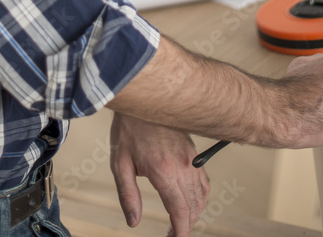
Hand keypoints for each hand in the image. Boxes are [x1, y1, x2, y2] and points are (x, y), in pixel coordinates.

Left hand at [110, 113, 209, 236]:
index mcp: (163, 171)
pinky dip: (200, 197)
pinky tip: (190, 201)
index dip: (180, 231)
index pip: (180, 211)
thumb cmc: (128, 129)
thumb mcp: (119, 163)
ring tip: (179, 221)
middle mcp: (182, 166)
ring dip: (194, 213)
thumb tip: (133, 222)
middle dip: (186, 225)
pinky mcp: (193, 152)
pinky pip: (203, 181)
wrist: (143, 99)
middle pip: (193, 207)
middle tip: (172, 234)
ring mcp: (190, 158)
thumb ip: (127, 195)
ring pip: (201, 196)